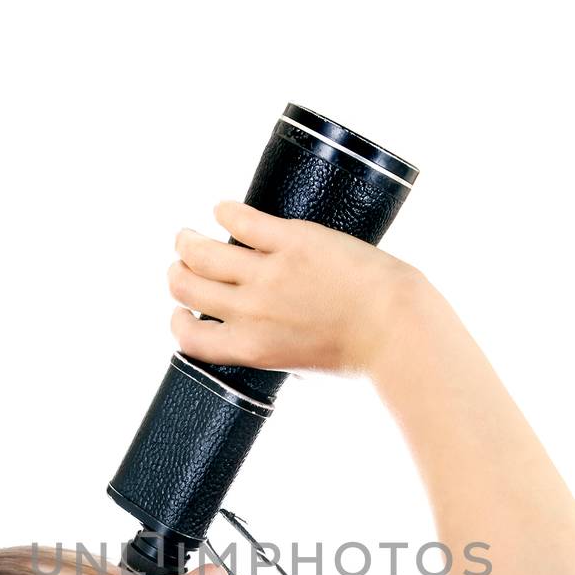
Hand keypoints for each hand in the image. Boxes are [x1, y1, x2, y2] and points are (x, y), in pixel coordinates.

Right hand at [166, 200, 423, 376]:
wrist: (396, 327)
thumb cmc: (361, 353)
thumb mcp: (304, 365)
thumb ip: (276, 350)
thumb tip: (268, 337)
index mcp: (252, 349)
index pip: (189, 337)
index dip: (179, 322)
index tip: (182, 311)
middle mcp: (251, 312)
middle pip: (186, 287)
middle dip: (178, 275)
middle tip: (183, 266)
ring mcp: (269, 273)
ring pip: (201, 251)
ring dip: (187, 241)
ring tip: (188, 236)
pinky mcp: (292, 240)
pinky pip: (242, 220)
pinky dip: (225, 212)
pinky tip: (223, 210)